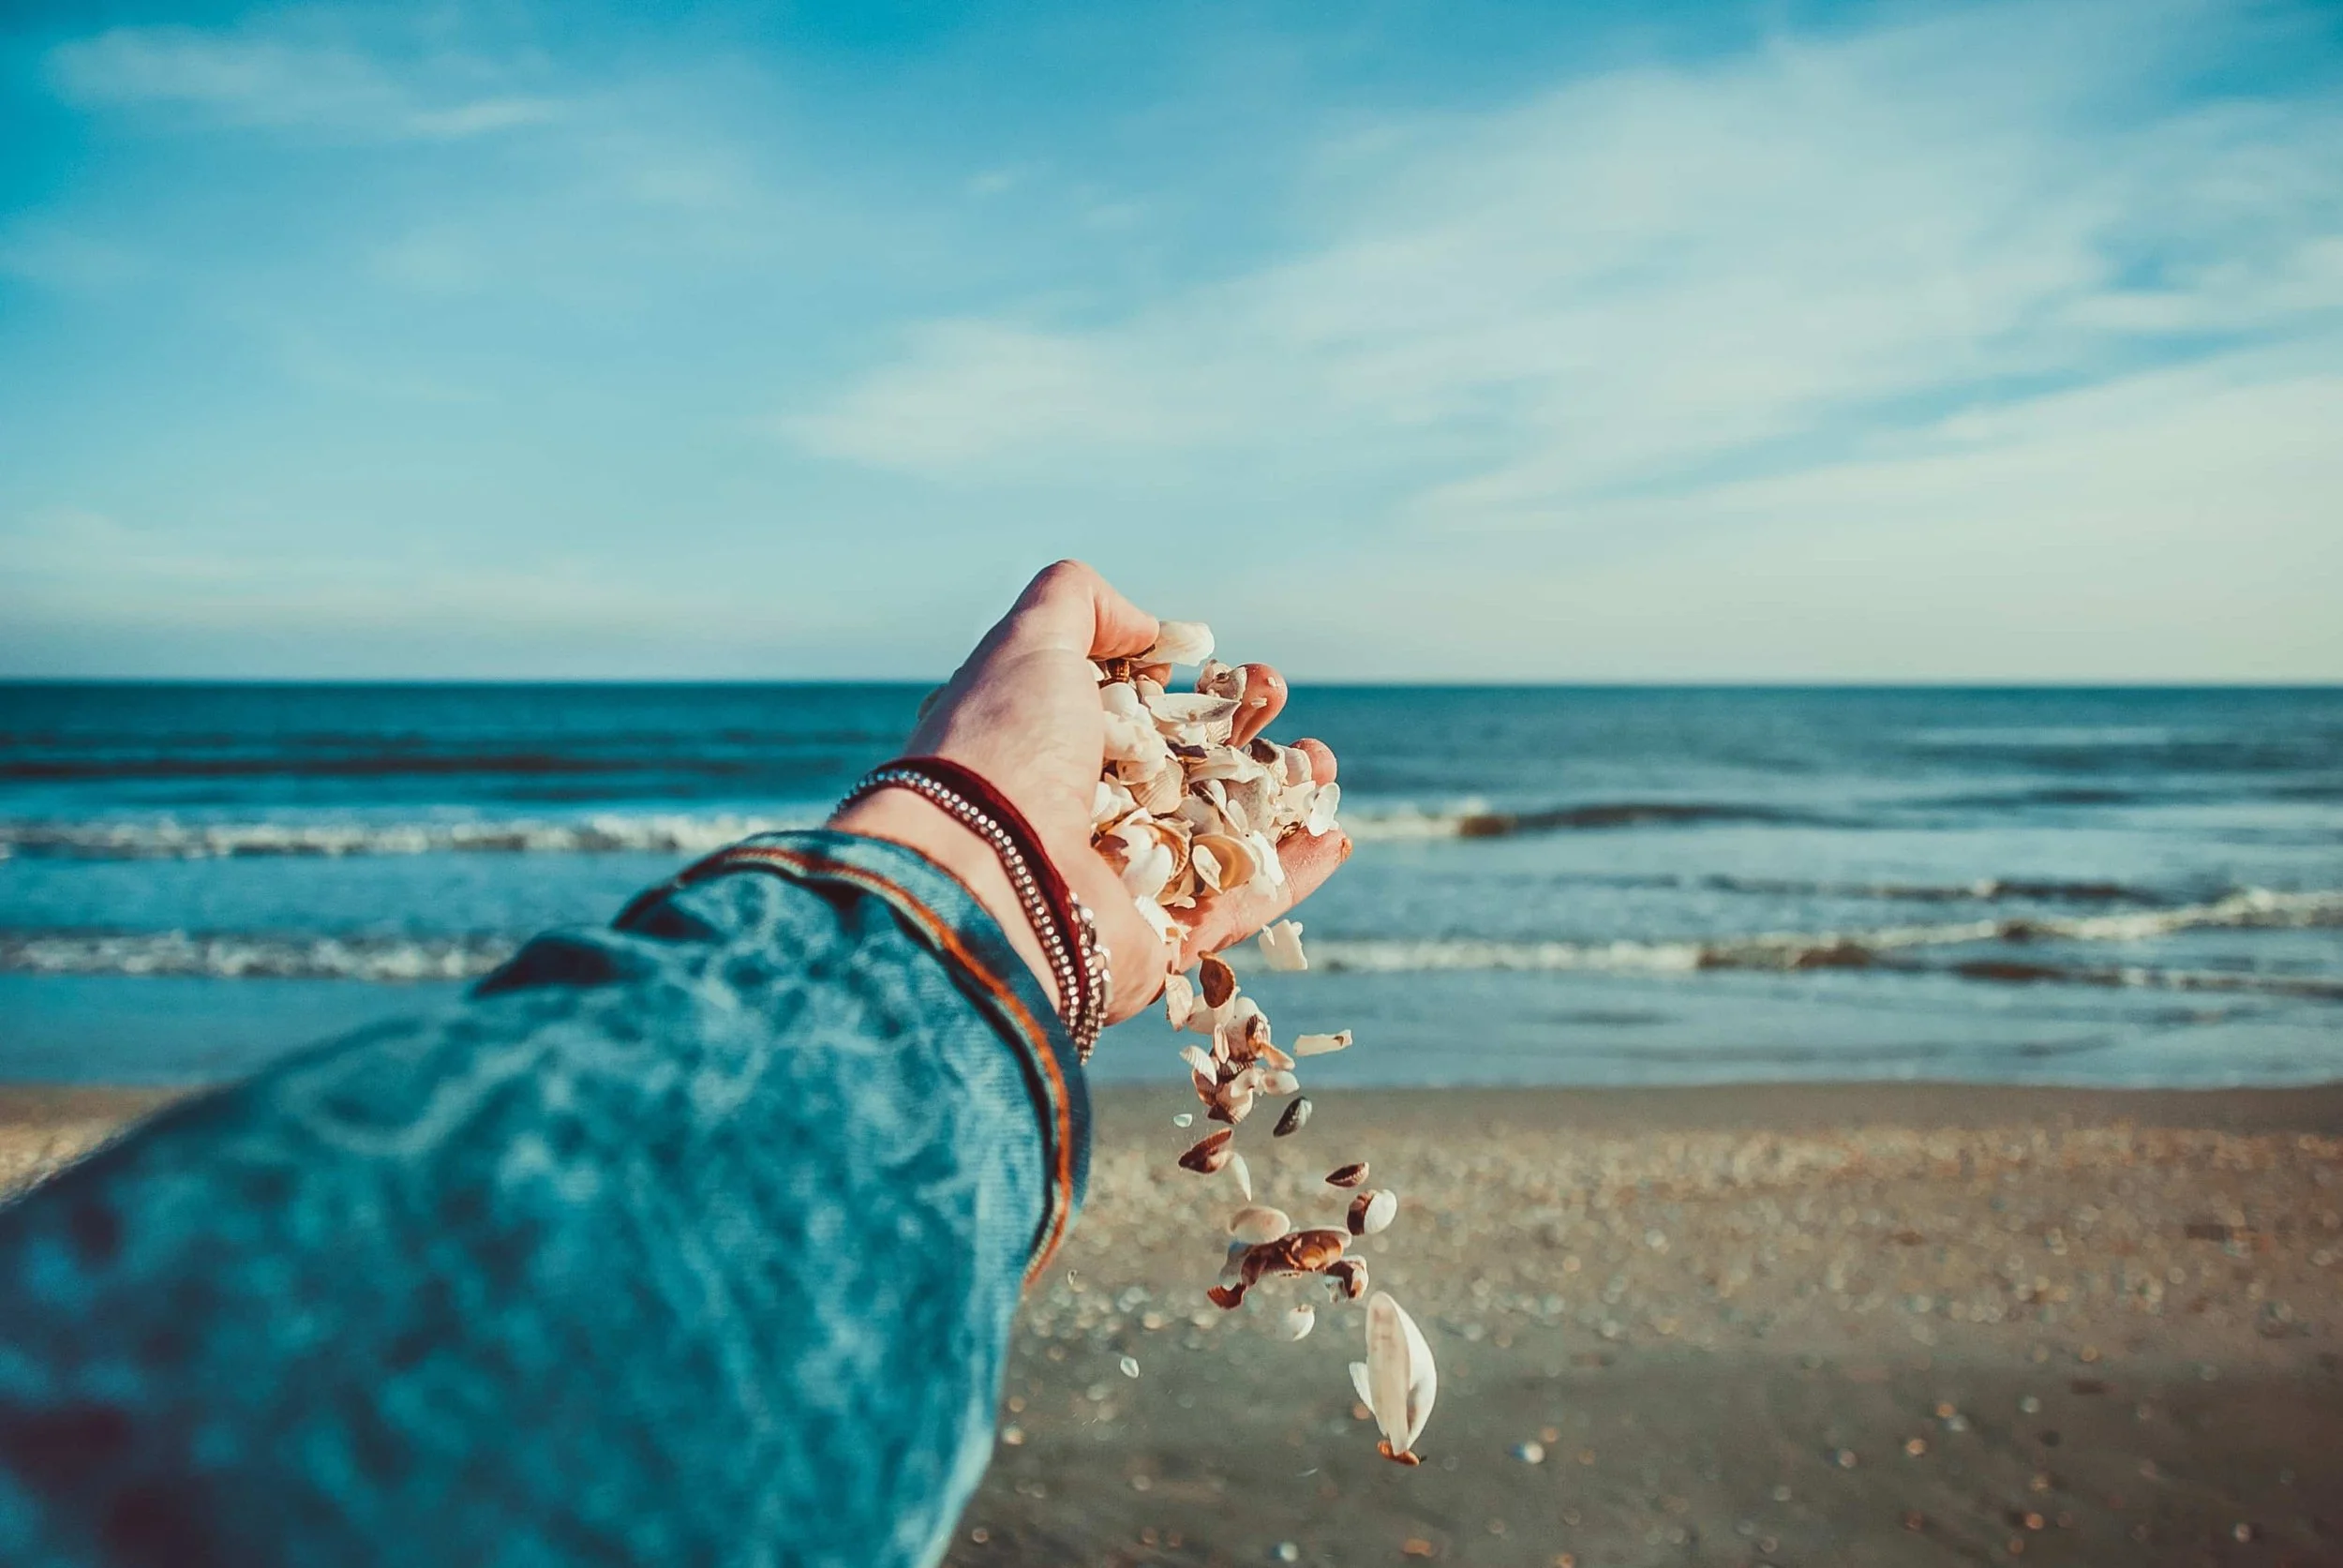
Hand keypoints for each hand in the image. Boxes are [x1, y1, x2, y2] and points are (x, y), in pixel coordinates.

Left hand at [828, 560, 1349, 1022]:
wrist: (984, 880)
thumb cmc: (1000, 753)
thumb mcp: (1028, 644)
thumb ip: (1079, 602)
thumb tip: (1147, 629)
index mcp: (1042, 754)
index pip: (1128, 715)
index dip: (1183, 686)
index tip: (1225, 662)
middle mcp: (1077, 821)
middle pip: (1181, 770)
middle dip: (1239, 727)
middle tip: (1276, 688)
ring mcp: (1117, 888)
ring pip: (1217, 837)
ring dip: (1278, 797)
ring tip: (1324, 759)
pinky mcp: (1155, 948)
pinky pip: (1237, 910)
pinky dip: (1288, 877)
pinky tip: (1333, 835)